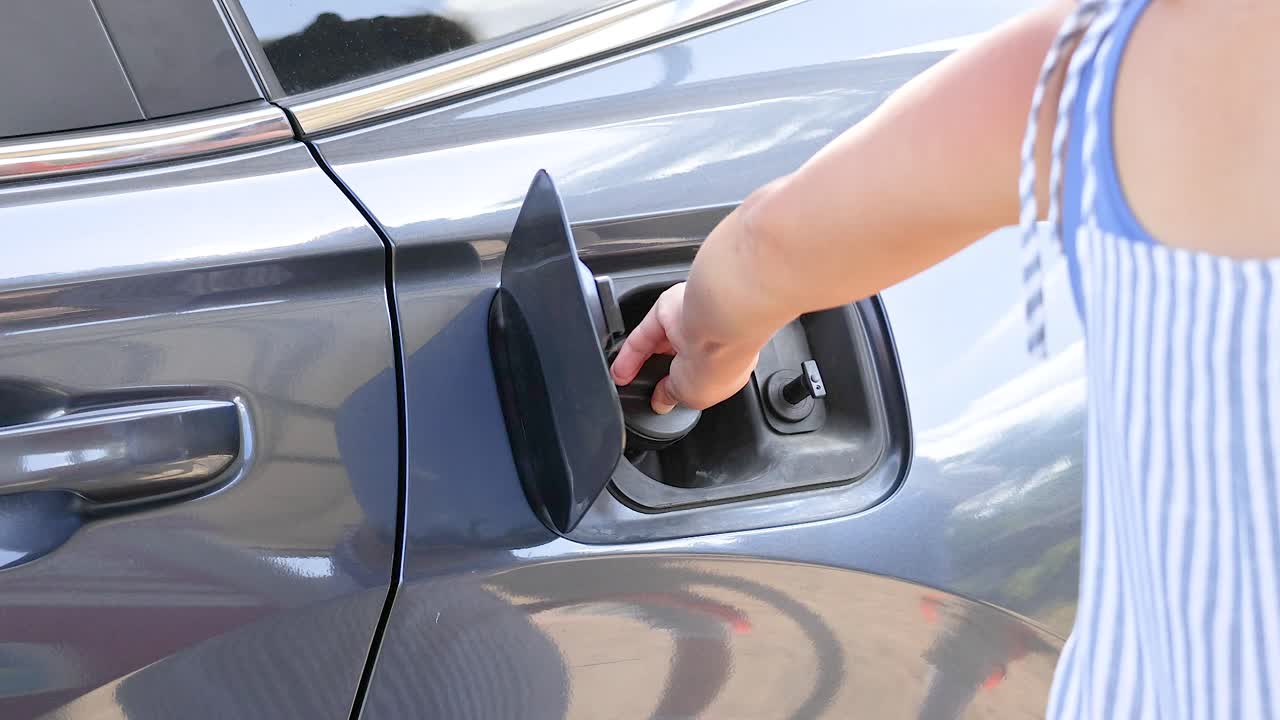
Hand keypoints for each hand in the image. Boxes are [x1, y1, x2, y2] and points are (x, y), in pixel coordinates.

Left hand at [609, 283, 760, 413]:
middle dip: (656, 374)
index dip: (679, 389)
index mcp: (725, 363)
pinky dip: (630, 352)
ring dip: (636, 364)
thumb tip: (661, 403)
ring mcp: (687, 324)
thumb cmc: (721, 364)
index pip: (698, 375)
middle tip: (642, 390)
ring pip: (655, 344)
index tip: (662, 400)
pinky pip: (644, 333)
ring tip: (623, 381)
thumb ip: (674, 397)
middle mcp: (708, 340)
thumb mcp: (695, 397)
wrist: (718, 327)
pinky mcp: (667, 310)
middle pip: (674, 358)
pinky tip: (619, 370)